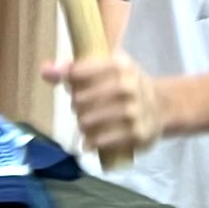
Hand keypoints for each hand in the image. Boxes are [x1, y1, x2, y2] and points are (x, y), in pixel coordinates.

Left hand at [46, 49, 167, 156]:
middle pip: (80, 99)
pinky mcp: (137, 133)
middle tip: (82, 108)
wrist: (163, 106)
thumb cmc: (126, 85)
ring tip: (86, 124)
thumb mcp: (106, 68)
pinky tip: (89, 142)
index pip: (79, 72)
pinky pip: (103, 140)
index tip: (74, 85)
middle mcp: (128, 86)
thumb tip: (45, 70)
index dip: (71, 80)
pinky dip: (92, 142)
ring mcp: (133, 111)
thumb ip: (73, 69)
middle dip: (77, 106)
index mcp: (120, 65)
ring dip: (82, 125)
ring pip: (88, 121)